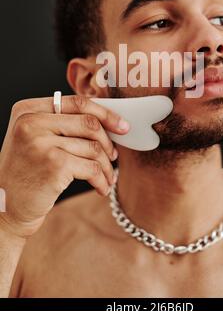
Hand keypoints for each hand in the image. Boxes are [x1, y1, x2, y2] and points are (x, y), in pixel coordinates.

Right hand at [0, 95, 128, 238]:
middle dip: (108, 141)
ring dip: (106, 165)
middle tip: (113, 156)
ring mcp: (41, 143)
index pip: (77, 102)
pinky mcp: (54, 165)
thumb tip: (109, 120)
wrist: (4, 208)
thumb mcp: (34, 138)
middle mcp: (31, 122)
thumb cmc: (27, 172)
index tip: (122, 125)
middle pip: (89, 123)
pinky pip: (92, 168)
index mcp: (28, 109)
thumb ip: (62, 123)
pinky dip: (102, 179)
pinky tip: (101, 187)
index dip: (105, 113)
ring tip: (107, 176)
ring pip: (93, 147)